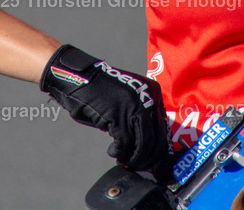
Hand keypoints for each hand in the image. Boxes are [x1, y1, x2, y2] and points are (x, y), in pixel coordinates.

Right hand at [40, 44, 171, 175]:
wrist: (80, 79)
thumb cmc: (102, 94)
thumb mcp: (128, 102)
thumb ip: (141, 119)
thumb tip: (150, 149)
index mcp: (153, 93)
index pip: (164, 128)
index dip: (159, 150)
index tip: (153, 162)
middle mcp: (148, 98)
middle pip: (156, 138)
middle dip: (148, 158)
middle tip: (138, 165)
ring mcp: (134, 106)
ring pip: (143, 144)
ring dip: (133, 157)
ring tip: (124, 158)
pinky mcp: (118, 114)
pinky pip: (124, 143)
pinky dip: (119, 152)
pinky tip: (113, 151)